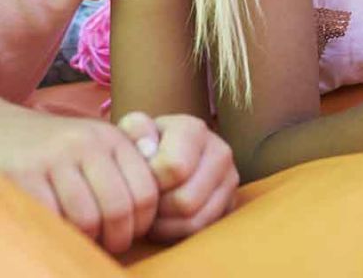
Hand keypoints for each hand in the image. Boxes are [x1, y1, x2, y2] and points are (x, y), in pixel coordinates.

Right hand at [0, 105, 158, 253]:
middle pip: (118, 210)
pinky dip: (55, 235)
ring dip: (83, 242)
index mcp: (110, 138)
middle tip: (104, 247)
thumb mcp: (91, 146)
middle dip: (115, 240)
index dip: (141, 225)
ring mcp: (52, 158)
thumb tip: (161, 203)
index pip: (146, 193)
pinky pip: (51, 220)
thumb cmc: (49, 149)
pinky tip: (51, 230)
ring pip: (86, 220)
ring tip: (77, 240)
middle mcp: (85, 143)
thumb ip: (122, 168)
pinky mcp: (22, 175)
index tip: (128, 234)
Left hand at [132, 113, 239, 242]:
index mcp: (195, 130)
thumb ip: (134, 130)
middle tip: (143, 201)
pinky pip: (202, 231)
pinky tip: (165, 218)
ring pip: (194, 221)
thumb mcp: (132, 129)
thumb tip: (148, 149)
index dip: (149, 181)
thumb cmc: (143, 145)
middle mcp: (220, 152)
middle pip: (185, 201)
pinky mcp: (231, 203)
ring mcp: (229, 179)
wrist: (162, 153)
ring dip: (165, 224)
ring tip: (152, 211)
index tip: (139, 178)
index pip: (174, 168)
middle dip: (157, 207)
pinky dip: (178, 232)